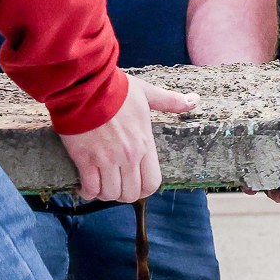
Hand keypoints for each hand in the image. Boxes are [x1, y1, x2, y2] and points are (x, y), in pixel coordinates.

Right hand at [59, 75, 198, 201]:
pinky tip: (85, 186)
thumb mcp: (146, 93)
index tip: (135, 183)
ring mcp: (106, 159)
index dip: (144, 189)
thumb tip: (194, 100)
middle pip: (131, 194)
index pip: (152, 183)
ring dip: (105, 193)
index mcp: (144, 143)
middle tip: (116, 184)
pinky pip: (90, 188)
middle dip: (124, 194)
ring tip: (100, 185)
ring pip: (110, 194)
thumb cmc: (115, 89)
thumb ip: (170, 101)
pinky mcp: (85, 159)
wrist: (85, 85)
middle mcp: (128, 156)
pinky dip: (88, 192)